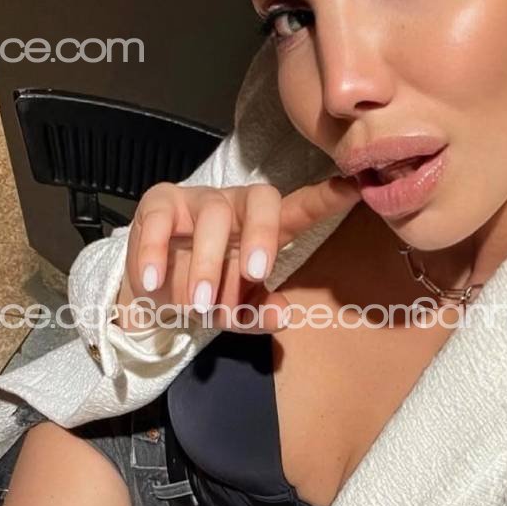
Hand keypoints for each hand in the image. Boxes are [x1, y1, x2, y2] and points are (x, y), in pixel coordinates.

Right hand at [118, 175, 361, 332]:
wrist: (152, 291)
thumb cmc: (207, 291)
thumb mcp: (235, 309)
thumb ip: (257, 313)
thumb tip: (281, 316)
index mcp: (264, 227)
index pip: (299, 208)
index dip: (325, 200)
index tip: (354, 188)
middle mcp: (236, 206)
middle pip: (260, 201)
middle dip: (261, 235)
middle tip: (256, 273)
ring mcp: (198, 201)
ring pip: (212, 219)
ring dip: (207, 266)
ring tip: (199, 306)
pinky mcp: (159, 204)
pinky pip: (159, 223)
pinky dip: (155, 255)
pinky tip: (153, 282)